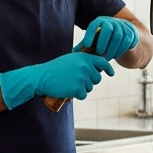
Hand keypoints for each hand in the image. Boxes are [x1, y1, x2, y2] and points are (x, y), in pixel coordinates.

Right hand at [0, 53, 114, 109]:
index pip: (103, 63)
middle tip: (75, 80)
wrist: (41, 77)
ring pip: (90, 87)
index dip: (108, 69)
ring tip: (68, 83)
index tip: (111, 73)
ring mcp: (82, 77)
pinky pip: (83, 94)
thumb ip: (85, 62)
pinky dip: (77, 95)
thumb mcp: (71, 60)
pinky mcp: (78, 88)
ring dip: (81, 88)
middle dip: (89, 81)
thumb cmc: (55, 68)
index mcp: (84, 58)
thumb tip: (99, 67)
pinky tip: (67, 90)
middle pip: (97, 79)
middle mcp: (85, 66)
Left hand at [76, 16, 138, 60]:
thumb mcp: (94, 38)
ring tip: (106, 58)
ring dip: (112, 48)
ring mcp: (122, 26)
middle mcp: (111, 21)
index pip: (94, 25)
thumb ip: (85, 44)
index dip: (90, 35)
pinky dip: (120, 50)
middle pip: (108, 30)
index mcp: (99, 21)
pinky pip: (126, 41)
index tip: (87, 45)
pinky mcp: (130, 33)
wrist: (124, 32)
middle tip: (99, 53)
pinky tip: (114, 56)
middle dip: (103, 42)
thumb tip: (73, 52)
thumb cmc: (104, 37)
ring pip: (118, 36)